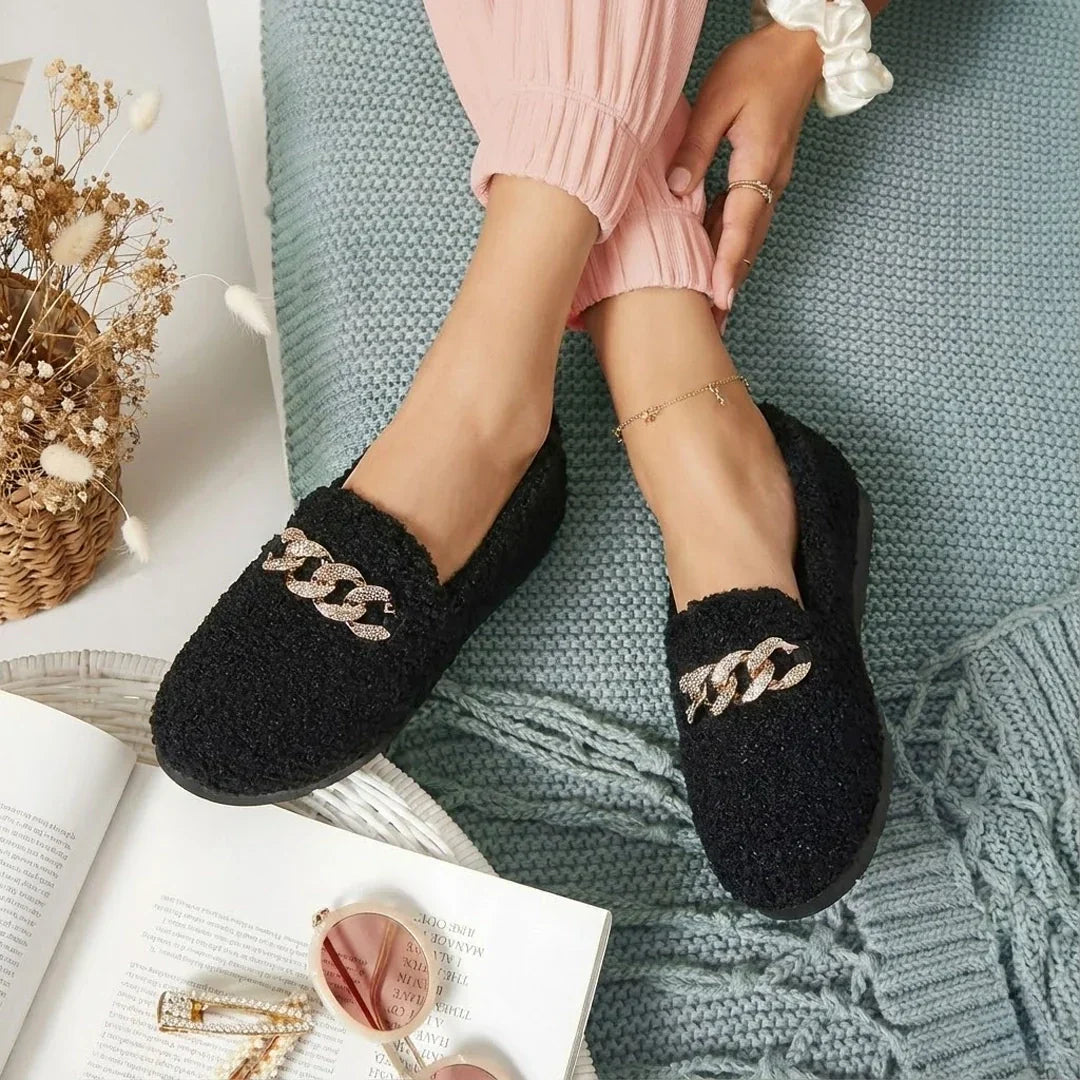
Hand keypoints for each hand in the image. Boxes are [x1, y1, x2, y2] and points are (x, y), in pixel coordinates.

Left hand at [667, 22, 822, 327]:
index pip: (740, 224)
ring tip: (715, 305)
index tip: (720, 296)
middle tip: (715, 321)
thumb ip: (695, 148)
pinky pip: (747, 217)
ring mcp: (771, 179)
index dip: (727, 263)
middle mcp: (770, 180)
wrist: (803, 45)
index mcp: (759, 164)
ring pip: (749, 233)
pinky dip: (732, 243)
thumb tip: (677, 191)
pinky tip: (713, 259)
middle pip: (748, 241)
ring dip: (733, 268)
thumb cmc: (760, 64)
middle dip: (731, 281)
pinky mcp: (766, 174)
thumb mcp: (718, 100)